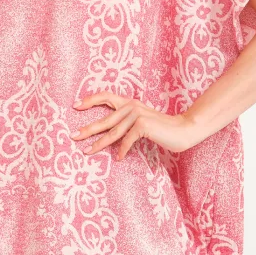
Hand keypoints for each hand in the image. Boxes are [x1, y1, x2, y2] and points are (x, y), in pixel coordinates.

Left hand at [70, 92, 195, 158]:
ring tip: (87, 151)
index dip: (90, 100)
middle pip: (104, 119)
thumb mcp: (142, 122)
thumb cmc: (162, 128)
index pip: (106, 96)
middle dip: (87, 129)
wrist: (183, 129)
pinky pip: (127, 140)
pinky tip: (119, 158)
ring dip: (99, 144)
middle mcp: (131, 106)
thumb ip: (127, 123)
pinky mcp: (143, 124)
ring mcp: (137, 114)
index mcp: (129, 103)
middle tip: (72, 136)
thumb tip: (107, 134)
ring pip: (113, 132)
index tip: (75, 106)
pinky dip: (122, 150)